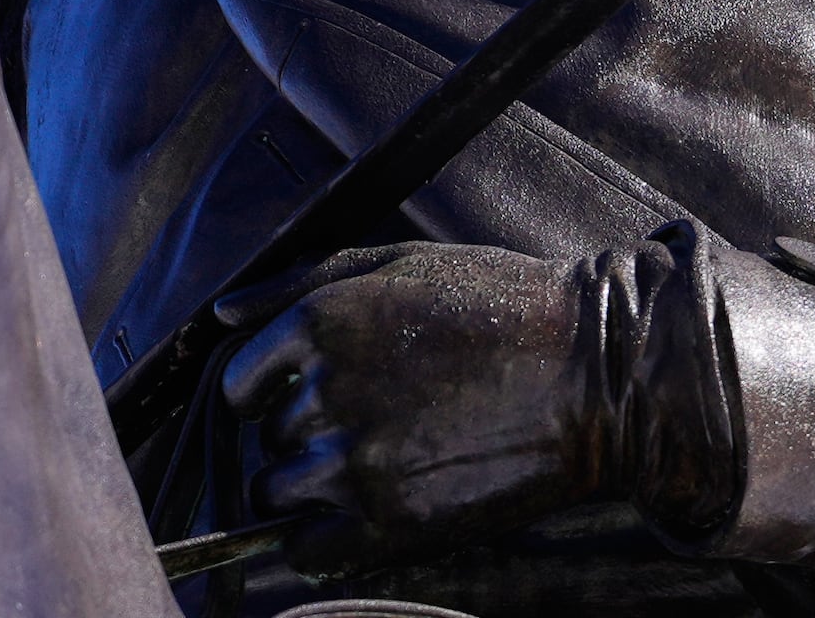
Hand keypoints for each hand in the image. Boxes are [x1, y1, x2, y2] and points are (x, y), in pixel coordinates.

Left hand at [215, 241, 596, 569]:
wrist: (594, 373)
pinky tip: (372, 509)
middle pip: (271, 442)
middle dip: (310, 435)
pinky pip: (307, 551)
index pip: (241, 385)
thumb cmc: (501, 304)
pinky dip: (324, 540)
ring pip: (281, 496)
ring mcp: (356, 464)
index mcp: (320, 322)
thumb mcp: (401, 263)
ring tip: (386, 461)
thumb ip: (299, 283)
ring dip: (316, 487)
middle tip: (381, 420)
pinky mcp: (389, 523)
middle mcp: (326, 394)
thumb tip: (220, 316)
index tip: (316, 396)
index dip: (274, 393)